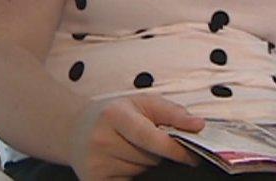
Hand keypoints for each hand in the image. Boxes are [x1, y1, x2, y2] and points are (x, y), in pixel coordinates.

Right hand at [69, 94, 204, 179]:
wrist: (77, 128)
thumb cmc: (116, 114)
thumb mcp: (143, 103)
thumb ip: (173, 112)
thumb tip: (198, 125)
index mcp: (115, 115)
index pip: (150, 137)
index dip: (174, 149)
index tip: (192, 156)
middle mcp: (102, 140)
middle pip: (149, 157)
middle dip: (158, 152)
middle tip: (147, 141)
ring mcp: (96, 163)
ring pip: (141, 171)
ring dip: (145, 164)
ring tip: (130, 148)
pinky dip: (135, 176)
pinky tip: (126, 164)